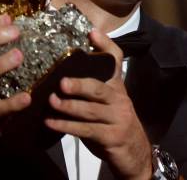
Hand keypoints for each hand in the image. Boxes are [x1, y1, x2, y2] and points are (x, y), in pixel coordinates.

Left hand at [45, 29, 151, 179]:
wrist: (135, 153)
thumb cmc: (113, 123)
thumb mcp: (106, 103)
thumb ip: (91, 89)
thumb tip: (61, 75)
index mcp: (116, 87)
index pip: (115, 60)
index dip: (105, 46)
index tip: (91, 33)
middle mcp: (119, 99)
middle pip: (100, 88)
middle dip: (80, 84)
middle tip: (62, 82)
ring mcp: (117, 119)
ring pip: (91, 111)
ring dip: (69, 107)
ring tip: (52, 102)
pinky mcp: (111, 137)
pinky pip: (87, 130)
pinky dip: (67, 127)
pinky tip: (51, 123)